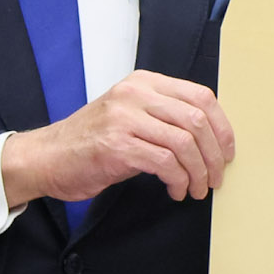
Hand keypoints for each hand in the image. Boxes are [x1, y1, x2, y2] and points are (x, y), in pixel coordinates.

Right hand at [1, 70, 234, 206]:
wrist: (47, 158)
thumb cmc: (91, 142)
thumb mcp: (131, 116)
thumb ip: (164, 117)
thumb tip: (209, 140)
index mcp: (143, 83)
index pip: (201, 96)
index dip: (222, 127)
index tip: (227, 152)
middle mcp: (135, 94)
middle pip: (197, 120)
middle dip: (214, 156)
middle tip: (215, 178)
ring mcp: (124, 118)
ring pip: (184, 143)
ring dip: (198, 172)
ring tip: (196, 189)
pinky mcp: (116, 146)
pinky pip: (165, 163)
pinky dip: (178, 181)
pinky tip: (176, 191)